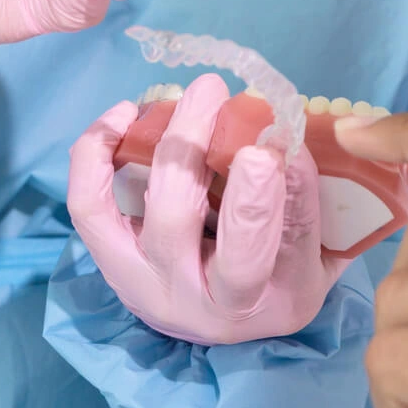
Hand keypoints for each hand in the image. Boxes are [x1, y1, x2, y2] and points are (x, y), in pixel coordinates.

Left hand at [67, 72, 344, 345]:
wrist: (234, 317)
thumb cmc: (288, 273)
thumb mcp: (320, 248)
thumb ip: (309, 197)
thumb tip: (290, 129)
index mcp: (254, 301)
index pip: (250, 253)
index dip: (256, 199)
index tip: (268, 144)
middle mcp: (188, 302)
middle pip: (176, 222)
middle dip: (192, 146)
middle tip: (214, 90)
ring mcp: (142, 283)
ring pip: (131, 210)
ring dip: (154, 141)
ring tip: (173, 95)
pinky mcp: (111, 261)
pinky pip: (88, 207)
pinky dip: (95, 155)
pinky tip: (122, 116)